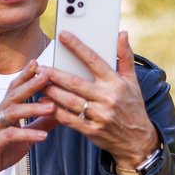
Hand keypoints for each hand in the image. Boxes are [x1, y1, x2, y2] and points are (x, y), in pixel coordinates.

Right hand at [0, 62, 56, 174]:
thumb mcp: (23, 136)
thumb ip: (40, 123)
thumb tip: (60, 113)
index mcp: (4, 110)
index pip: (15, 88)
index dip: (26, 76)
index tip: (40, 63)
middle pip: (14, 95)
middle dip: (30, 84)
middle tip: (46, 75)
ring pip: (12, 112)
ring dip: (33, 108)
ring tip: (51, 107)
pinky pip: (11, 136)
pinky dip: (28, 135)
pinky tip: (43, 136)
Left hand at [40, 30, 157, 166]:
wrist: (137, 141)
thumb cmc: (132, 106)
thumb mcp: (132, 81)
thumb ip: (125, 57)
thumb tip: (122, 33)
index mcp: (116, 83)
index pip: (94, 60)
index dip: (77, 47)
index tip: (63, 35)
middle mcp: (108, 98)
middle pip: (75, 82)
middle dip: (54, 74)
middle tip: (39, 67)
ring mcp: (99, 115)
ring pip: (69, 101)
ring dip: (50, 91)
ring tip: (37, 82)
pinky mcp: (91, 130)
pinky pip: (68, 119)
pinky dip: (54, 110)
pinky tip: (43, 102)